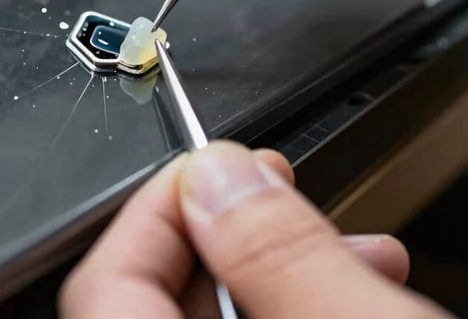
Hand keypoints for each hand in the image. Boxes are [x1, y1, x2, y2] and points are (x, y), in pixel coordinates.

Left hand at [60, 142, 447, 317]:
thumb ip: (285, 254)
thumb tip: (221, 172)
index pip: (107, 279)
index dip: (160, 202)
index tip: (216, 162)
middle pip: (157, 288)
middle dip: (236, 224)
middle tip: (281, 184)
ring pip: (212, 312)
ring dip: (284, 263)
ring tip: (354, 245)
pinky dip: (300, 301)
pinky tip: (360, 285)